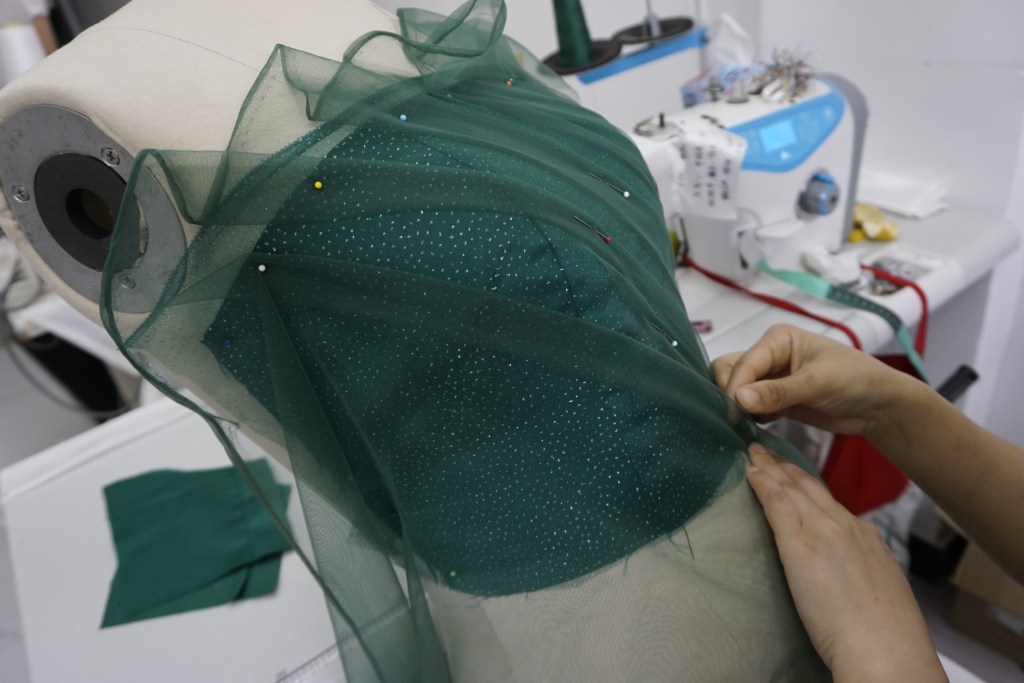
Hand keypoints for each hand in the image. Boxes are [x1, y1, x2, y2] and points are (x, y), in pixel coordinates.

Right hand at [711, 324, 912, 436]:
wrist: (880, 406)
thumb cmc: (856, 381)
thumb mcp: (817, 383)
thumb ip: (777, 392)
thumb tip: (739, 399)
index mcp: (777, 339)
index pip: (741, 363)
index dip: (736, 387)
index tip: (738, 413)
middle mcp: (768, 355)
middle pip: (728, 371)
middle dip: (730, 394)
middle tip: (741, 419)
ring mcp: (770, 378)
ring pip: (734, 390)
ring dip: (737, 407)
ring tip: (749, 424)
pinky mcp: (773, 400)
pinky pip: (748, 407)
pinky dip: (748, 418)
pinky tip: (760, 426)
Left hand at [746, 443, 945, 681]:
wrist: (887, 651)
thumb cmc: (885, 638)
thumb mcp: (879, 592)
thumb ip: (860, 575)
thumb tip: (848, 578)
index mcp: (868, 540)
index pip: (831, 504)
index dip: (808, 486)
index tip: (793, 473)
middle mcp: (847, 527)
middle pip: (811, 488)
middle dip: (787, 467)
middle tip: (767, 450)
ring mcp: (825, 532)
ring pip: (793, 489)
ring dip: (772, 468)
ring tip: (754, 452)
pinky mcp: (801, 543)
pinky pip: (777, 503)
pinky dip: (764, 483)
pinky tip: (750, 471)